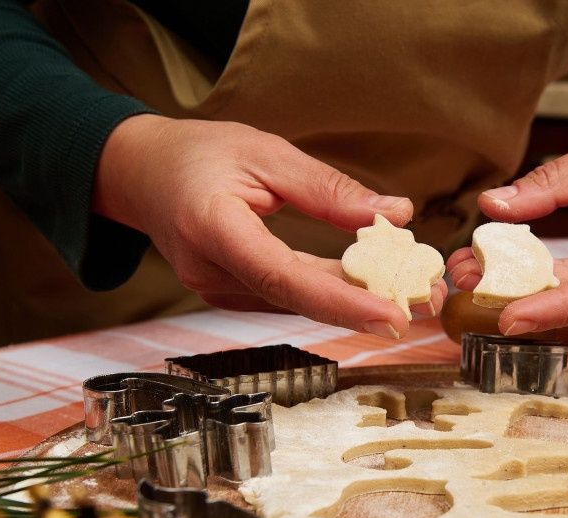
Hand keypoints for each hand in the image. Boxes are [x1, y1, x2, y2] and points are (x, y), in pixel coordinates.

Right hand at [93, 114, 444, 338]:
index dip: (340, 301)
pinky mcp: (231, 294)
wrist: (140, 175)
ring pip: (298, 302)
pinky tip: (373, 284)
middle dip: (366, 305)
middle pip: (299, 298)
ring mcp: (218, 291)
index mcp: (213, 229)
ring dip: (355, 300)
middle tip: (427, 301)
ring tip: (414, 291)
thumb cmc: (196, 155)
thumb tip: (396, 213)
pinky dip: (331, 292)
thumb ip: (328, 190)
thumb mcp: (265, 153)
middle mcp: (211, 273)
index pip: (284, 276)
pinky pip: (289, 297)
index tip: (390, 314)